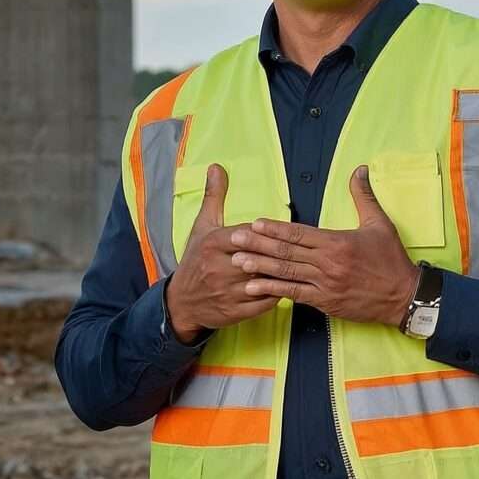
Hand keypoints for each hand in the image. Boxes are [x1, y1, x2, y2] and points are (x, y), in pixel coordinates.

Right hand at [165, 163, 281, 343]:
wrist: (181, 302)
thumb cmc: (195, 260)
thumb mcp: (202, 226)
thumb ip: (214, 196)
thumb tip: (217, 167)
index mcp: (213, 244)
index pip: (247, 234)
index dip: (265, 233)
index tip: (279, 231)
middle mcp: (218, 267)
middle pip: (257, 258)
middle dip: (276, 254)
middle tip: (298, 250)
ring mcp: (227, 292)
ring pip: (263, 281)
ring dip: (281, 275)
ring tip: (297, 268)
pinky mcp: (234, 312)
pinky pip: (263, 303)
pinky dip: (277, 294)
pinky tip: (287, 286)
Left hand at [229, 165, 419, 326]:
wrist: (405, 297)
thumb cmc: (391, 259)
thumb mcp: (380, 224)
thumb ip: (364, 196)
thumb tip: (359, 169)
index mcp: (337, 243)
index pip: (299, 233)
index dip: (275, 228)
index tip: (255, 222)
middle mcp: (328, 264)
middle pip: (287, 252)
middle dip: (258, 244)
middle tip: (235, 238)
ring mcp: (325, 285)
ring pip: (286, 274)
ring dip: (260, 267)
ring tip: (237, 261)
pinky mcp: (325, 303)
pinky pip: (295, 296)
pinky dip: (273, 292)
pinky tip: (254, 289)